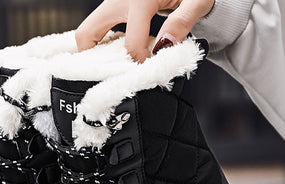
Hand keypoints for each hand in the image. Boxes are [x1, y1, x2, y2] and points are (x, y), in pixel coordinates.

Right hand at [75, 0, 213, 61]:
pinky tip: (121, 52)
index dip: (141, 63)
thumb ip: (182, 23)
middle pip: (87, 34)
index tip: (151, 69)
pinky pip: (98, 28)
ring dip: (98, 52)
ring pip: (88, 31)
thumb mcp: (197, 2)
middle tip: (116, 74)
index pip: (130, 44)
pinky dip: (104, 43)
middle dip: (96, 61)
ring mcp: (112, 0)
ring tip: (120, 65)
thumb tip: (164, 46)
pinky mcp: (112, 4)